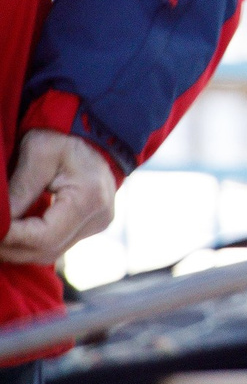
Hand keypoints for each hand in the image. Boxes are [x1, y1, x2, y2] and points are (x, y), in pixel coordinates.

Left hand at [0, 132, 115, 264]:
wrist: (96, 130)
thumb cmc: (64, 136)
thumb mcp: (36, 155)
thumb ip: (18, 192)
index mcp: (89, 200)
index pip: (43, 237)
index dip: (11, 238)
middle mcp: (98, 218)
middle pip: (46, 250)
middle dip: (10, 247)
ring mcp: (97, 224)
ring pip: (50, 252)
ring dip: (19, 247)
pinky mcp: (92, 224)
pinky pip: (57, 243)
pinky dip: (32, 241)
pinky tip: (15, 230)